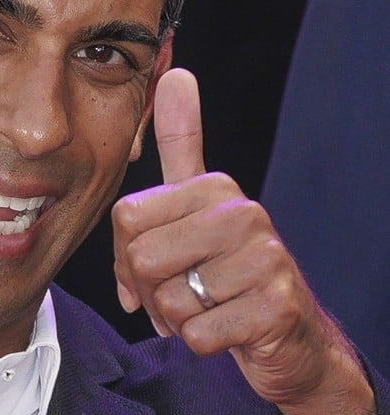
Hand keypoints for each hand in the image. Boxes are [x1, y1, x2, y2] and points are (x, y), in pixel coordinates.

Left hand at [112, 68, 374, 414]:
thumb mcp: (196, 205)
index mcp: (215, 186)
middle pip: (142, 257)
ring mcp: (265, 259)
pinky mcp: (275, 307)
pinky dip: (201, 342)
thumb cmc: (224, 272)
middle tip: (184, 293)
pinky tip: (229, 330)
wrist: (288, 338)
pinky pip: (197, 333)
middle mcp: (244, 213)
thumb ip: (180, 143)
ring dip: (178, 318)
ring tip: (208, 308)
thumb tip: (176, 72)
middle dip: (151, 289)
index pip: (125, 218)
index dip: (126, 254)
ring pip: (169, 299)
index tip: (157, 263)